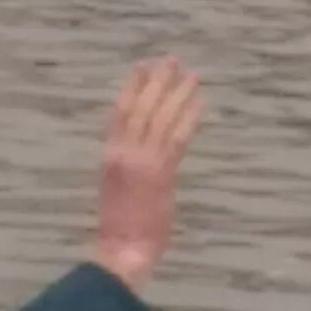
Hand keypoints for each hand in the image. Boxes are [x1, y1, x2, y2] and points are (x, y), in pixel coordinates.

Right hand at [93, 56, 203, 291]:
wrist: (122, 250)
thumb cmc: (120, 230)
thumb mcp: (117, 190)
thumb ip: (129, 168)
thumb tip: (143, 153)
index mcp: (111, 157)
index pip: (120, 113)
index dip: (131, 88)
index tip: (141, 67)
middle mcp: (124, 153)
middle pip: (142, 107)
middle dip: (157, 82)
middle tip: (171, 60)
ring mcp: (143, 160)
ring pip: (161, 117)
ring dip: (177, 93)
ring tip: (192, 74)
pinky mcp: (162, 171)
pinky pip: (178, 137)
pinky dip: (189, 117)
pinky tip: (200, 102)